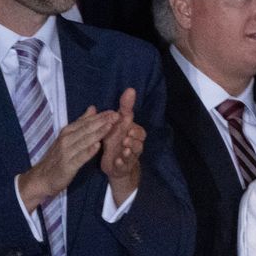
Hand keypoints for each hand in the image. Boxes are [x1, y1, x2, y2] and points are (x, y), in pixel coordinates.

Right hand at [16, 105, 117, 211]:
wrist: (42, 178)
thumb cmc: (58, 157)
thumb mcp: (69, 137)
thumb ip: (82, 123)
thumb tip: (93, 108)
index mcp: (67, 132)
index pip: (86, 121)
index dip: (100, 116)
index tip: (115, 110)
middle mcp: (66, 140)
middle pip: (86, 129)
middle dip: (102, 121)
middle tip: (117, 115)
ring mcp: (66, 152)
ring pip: (84, 141)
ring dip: (98, 133)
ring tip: (110, 126)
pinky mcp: (67, 166)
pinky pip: (79, 157)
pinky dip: (88, 151)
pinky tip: (98, 146)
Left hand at [99, 88, 144, 203]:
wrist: (115, 164)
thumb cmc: (116, 140)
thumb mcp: (118, 123)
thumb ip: (125, 108)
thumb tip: (130, 89)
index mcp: (132, 133)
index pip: (139, 129)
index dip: (136, 128)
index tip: (129, 124)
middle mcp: (133, 144)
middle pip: (139, 142)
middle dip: (134, 140)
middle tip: (126, 137)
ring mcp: (129, 156)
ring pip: (134, 153)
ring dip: (129, 151)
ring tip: (123, 150)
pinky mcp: (123, 166)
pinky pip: (125, 165)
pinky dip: (122, 163)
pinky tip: (117, 160)